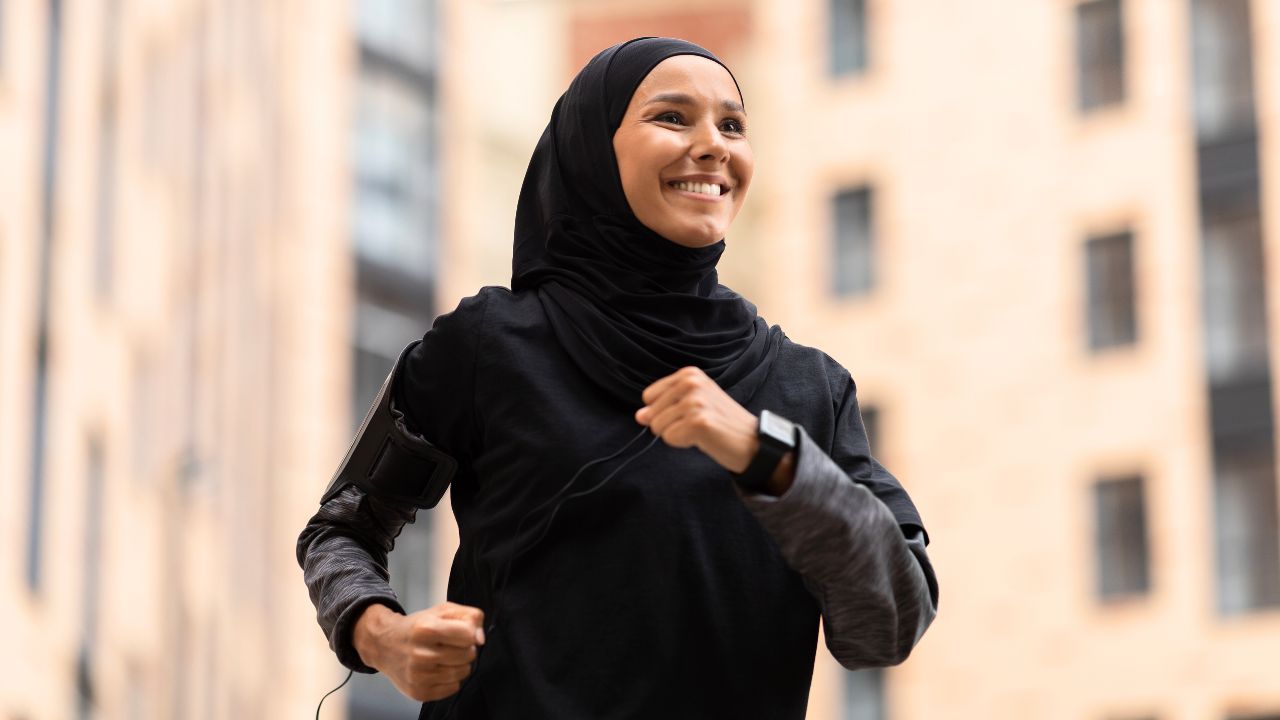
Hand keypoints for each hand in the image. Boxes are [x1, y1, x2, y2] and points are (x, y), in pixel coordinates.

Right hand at [352, 601, 484, 701]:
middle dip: (465, 648)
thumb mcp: (443, 610)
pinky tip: (438, 669)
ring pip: (463, 672)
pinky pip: (453, 687)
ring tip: (445, 656)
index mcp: (426, 628)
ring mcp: (419, 675)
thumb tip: (480, 640)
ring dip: (460, 664)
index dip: (469, 633)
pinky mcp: (419, 692)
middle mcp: (420, 654)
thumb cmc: (418, 627)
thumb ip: (470, 616)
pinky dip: (451, 679)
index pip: (468, 635)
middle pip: (468, 655)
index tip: (459, 632)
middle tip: (450, 645)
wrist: (384, 645)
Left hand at [634, 366, 759, 473]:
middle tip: (697, 425)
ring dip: (677, 435)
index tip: (687, 414)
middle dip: (669, 426)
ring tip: (701, 431)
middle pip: (651, 413)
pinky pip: (670, 438)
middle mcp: (692, 382)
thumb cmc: (721, 423)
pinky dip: (683, 443)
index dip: (663, 411)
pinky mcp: (699, 421)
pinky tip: (703, 438)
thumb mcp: (691, 407)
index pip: (649, 396)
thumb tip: (640, 416)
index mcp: (689, 374)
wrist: (751, 441)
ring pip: (658, 427)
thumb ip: (664, 407)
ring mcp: (696, 401)